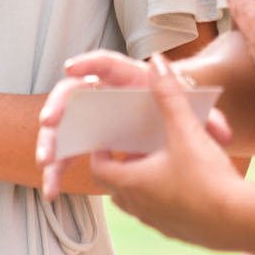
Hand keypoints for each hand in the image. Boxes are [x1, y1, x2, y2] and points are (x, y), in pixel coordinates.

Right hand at [36, 50, 233, 199]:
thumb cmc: (184, 111)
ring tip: (47, 166)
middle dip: (57, 108)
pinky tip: (52, 191)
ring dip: (51, 146)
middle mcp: (103, 94)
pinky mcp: (88, 141)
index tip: (71, 68)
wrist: (177, 123)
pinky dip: (58, 172)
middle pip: (72, 95)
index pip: (106, 64)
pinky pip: (67, 154)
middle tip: (49, 122)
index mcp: (128, 78)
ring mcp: (92, 117)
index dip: (88, 63)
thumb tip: (208, 115)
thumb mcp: (199, 115)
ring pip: (62, 127)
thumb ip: (208, 118)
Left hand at [63, 55, 249, 248]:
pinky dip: (163, 201)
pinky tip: (186, 187)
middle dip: (120, 168)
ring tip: (160, 165)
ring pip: (137, 204)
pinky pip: (161, 216)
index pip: (98, 169)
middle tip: (133, 150)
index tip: (107, 141)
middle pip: (115, 188)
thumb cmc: (208, 179)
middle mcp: (139, 207)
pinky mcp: (179, 233)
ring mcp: (158, 224)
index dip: (99, 153)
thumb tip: (156, 63)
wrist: (241, 222)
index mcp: (132, 182)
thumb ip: (169, 95)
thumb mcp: (186, 131)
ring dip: (142, 185)